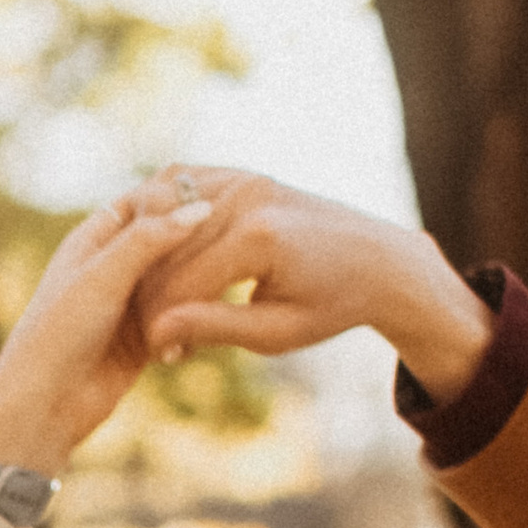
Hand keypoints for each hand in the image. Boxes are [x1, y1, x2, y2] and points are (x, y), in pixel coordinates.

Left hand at [0, 186, 223, 479]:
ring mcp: (130, 299)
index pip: (147, 200)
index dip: (180, 197)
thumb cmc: (60, 333)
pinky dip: (198, 311)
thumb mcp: (104, 276)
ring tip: (233, 272)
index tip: (219, 202)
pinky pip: (182, 311)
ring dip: (200, 276)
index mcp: (94, 237)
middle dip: (197, 237)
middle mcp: (113, 264)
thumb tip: (202, 207)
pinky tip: (222, 309)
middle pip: (167, 237)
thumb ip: (150, 240)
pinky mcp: (146, 333)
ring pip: (178, 274)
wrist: (46, 403)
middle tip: (237, 234)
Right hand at [131, 169, 493, 398]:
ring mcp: (241, 177)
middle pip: (165, 251)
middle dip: (151, 295)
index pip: (180, 285)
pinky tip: (158, 258)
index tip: (161, 355)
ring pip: (161, 215)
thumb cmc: (331, 304)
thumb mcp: (276, 331)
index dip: (161, 325)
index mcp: (259, 237)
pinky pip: (176, 188)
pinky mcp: (238, 173)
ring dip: (149, 258)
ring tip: (158, 300)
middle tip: (156, 335)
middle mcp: (247, 196)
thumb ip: (214, 327)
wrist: (378, 260)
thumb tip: (156, 333)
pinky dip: (158, 220)